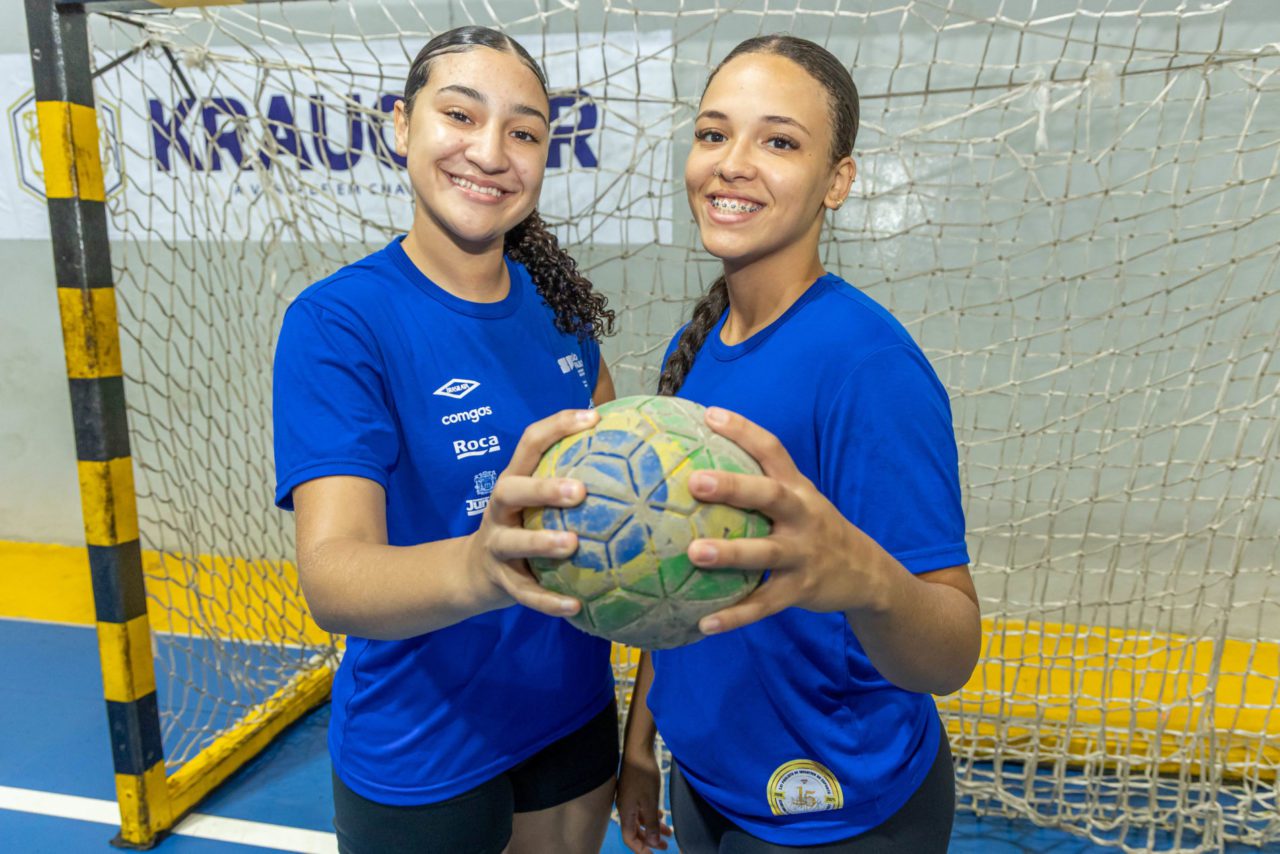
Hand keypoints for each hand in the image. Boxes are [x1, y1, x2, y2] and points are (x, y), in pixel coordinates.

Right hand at [465, 408, 598, 616]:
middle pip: (511, 490)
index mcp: (514, 480)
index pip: (530, 442)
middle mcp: (499, 509)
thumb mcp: (536, 499)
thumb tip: (636, 455)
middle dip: (544, 488)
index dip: (559, 426)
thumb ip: (572, 479)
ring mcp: (496, 545)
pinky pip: (526, 594)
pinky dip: (549, 601)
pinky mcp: (501, 582)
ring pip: (514, 542)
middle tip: (581, 491)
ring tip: (572, 544)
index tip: (595, 418)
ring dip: (541, 542)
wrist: (473, 572)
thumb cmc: (523, 525)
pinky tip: (576, 606)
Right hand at [616, 745, 672, 852]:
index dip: (641, 849)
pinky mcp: (634, 792)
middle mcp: (625, 808)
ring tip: (669, 833)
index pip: (630, 838)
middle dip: (650, 841)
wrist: (638, 751)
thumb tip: (652, 842)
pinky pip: (642, 810)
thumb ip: (651, 823)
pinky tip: (661, 816)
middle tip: (665, 846)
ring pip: (641, 820)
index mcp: (626, 813)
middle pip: (635, 831)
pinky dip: (652, 816)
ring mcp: (630, 800)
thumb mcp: (650, 801)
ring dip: (653, 828)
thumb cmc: (643, 775)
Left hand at [687, 406, 880, 633]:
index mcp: (797, 488)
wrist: (867, 573)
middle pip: (769, 496)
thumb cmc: (812, 529)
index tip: (710, 415)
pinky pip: (764, 605)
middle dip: (734, 487)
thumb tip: (697, 464)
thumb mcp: (798, 499)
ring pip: (764, 553)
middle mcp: (802, 516)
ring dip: (730, 553)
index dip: (743, 430)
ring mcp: (803, 554)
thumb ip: (759, 483)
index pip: (771, 450)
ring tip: (693, 553)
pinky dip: (735, 616)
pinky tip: (703, 624)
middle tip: (695, 481)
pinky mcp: (801, 590)